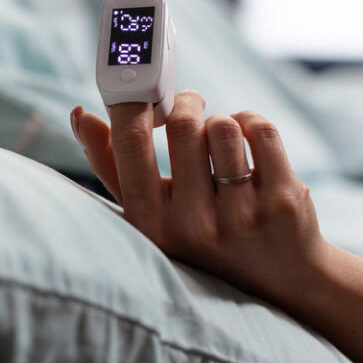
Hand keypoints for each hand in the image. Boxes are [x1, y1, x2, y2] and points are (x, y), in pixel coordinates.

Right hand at [70, 92, 327, 298]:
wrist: (279, 276)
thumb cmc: (200, 233)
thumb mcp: (149, 211)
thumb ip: (110, 163)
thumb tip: (79, 115)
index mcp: (150, 221)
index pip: (129, 141)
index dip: (132, 101)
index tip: (138, 85)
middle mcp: (193, 224)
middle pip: (184, 124)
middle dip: (187, 104)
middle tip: (189, 107)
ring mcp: (241, 215)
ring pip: (225, 125)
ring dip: (223, 121)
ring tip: (222, 138)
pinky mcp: (282, 201)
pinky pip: (261, 131)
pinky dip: (253, 123)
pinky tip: (250, 140)